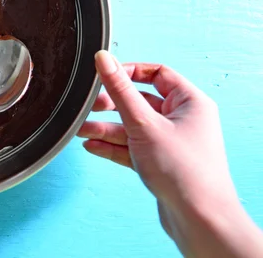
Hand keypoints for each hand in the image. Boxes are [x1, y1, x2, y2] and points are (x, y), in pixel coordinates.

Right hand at [78, 51, 262, 257]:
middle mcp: (182, 120)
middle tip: (90, 105)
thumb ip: (120, 90)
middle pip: (140, 101)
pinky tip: (92, 146)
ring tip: (81, 128)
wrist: (199, 220)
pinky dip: (113, 146)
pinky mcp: (160, 162)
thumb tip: (104, 60)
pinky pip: (132, 147)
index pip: (157, 74)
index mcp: (189, 102)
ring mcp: (170, 142)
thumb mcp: (143, 123)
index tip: (105, 74)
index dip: (129, 71)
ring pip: (133, 127)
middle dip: (112, 104)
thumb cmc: (184, 171)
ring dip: (106, 128)